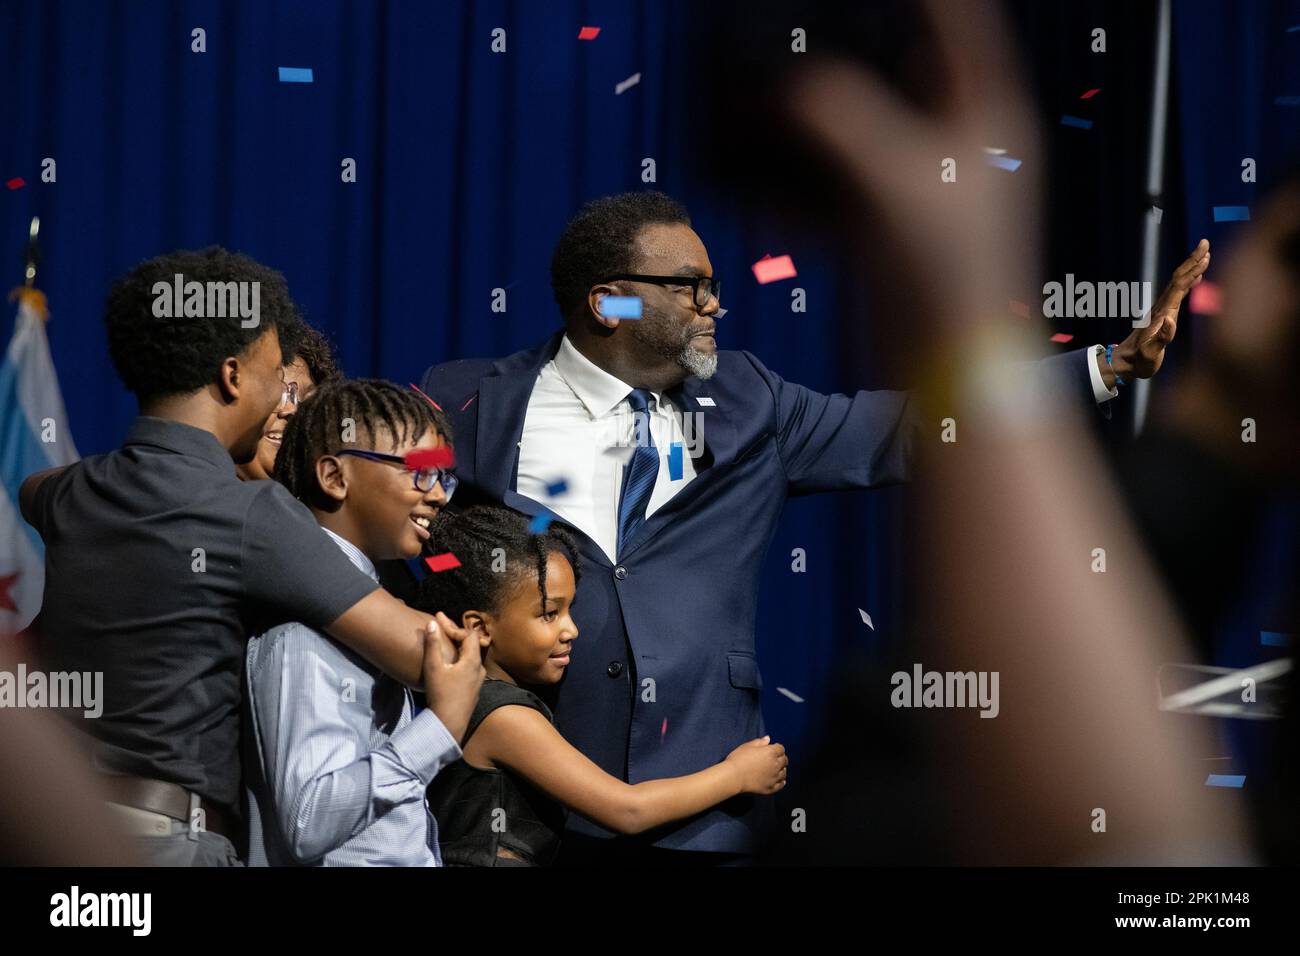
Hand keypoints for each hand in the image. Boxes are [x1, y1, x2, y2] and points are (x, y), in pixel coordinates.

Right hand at [421, 615, 483, 743]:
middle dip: (456, 634)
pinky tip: (449, 664)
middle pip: (471, 644)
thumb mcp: (433, 667)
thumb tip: (432, 623)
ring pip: (470, 657)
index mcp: (472, 661)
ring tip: (445, 642)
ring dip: (458, 647)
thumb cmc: (441, 694)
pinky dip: (459, 659)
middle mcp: (479, 669)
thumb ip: (433, 644)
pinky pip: (469, 668)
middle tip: (441, 627)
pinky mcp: (473, 690)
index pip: (468, 634)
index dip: (453, 626)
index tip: (437, 619)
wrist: (449, 723)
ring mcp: (478, 680)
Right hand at [724, 736, 787, 794]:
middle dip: (781, 758)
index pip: (781, 749)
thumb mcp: (747, 746)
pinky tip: (781, 780)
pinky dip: (782, 782)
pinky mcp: (771, 788)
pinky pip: (781, 785)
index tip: (773, 748)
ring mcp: (774, 777)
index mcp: (771, 753)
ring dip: (782, 769)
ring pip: (784, 772)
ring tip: (777, 769)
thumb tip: (768, 739)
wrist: (733, 776)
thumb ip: (760, 742)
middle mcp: (775, 765)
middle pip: (784, 760)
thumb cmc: (738, 759)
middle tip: (775, 758)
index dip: (777, 748)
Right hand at [782, 0, 1039, 336]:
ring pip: (856, 130)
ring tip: (765, 97)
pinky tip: (757, 177)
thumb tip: (785, 86)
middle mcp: (951, 145)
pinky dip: (797, 180)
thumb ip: (836, 116)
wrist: (944, 367)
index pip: (959, 24)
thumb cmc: (952, 276)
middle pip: (896, 73)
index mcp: (982, 114)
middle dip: (847, 54)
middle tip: (802, 36)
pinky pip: (832, 186)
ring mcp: (915, 187)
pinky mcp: (882, 228)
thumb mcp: (893, 177)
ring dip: (810, 119)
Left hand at [1109, 239, 1209, 381]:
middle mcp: (1162, 308)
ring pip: (1178, 283)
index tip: (1205, 255)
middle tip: (1205, 242)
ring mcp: (1162, 310)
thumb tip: (1171, 320)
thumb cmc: (1139, 361)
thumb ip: (1161, 338)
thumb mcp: (1150, 353)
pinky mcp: (1163, 315)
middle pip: (1178, 278)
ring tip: (1205, 255)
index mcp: (1163, 313)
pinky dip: (1189, 282)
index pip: (1179, 286)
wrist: (1125, 363)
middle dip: (1192, 260)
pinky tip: (1196, 278)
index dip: (1193, 270)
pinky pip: (1178, 293)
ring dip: (1191, 268)